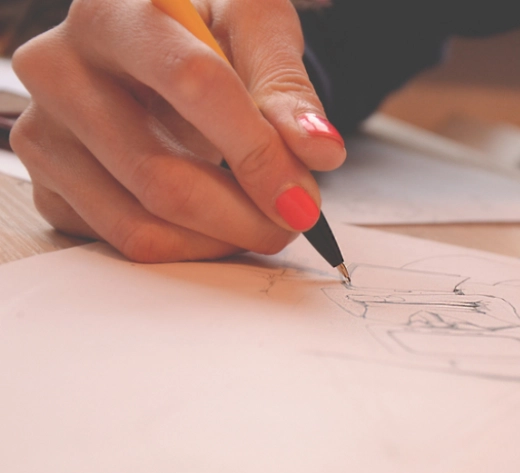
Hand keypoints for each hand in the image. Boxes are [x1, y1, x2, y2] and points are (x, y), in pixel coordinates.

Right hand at [10, 0, 345, 261]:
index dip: (256, 152)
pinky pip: (125, 243)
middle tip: (296, 219)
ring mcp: (45, 132)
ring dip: (222, 240)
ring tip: (264, 219)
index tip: (303, 199)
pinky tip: (218, 220)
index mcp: (116, 12)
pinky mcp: (49, 184)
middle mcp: (60, 70)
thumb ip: (288, 89)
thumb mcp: (256, 29)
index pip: (192, 86)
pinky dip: (190, 248)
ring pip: (141, 224)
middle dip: (246, 215)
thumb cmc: (210, 29)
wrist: (163, 42)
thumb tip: (320, 151)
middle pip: (161, 176)